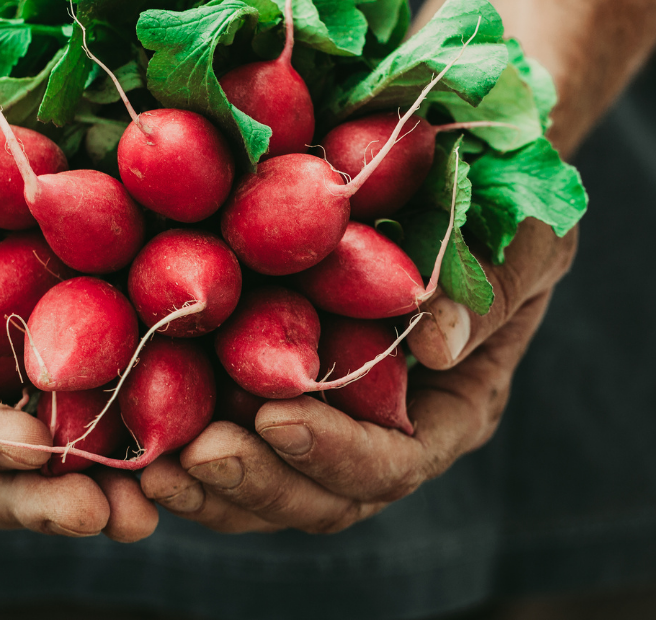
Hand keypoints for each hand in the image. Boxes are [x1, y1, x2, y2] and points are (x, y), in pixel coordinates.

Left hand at [141, 219, 575, 532]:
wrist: (459, 165)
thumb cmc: (508, 197)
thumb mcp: (524, 232)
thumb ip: (492, 286)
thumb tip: (440, 346)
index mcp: (448, 406)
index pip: (392, 461)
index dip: (335, 453)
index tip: (278, 417)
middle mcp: (381, 422)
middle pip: (318, 491)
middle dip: (256, 481)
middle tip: (195, 457)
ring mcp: (324, 402)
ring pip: (264, 472)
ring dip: (207, 478)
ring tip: (149, 464)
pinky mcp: (267, 366)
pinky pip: (224, 416)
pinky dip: (180, 425)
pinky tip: (131, 411)